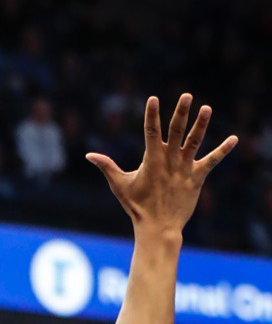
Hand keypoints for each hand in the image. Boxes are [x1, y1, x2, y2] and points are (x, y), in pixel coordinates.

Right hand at [87, 93, 236, 236]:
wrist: (158, 227)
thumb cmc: (137, 206)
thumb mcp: (119, 185)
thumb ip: (107, 166)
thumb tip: (89, 155)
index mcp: (152, 160)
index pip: (151, 132)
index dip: (151, 115)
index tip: (153, 99)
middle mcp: (169, 161)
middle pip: (176, 131)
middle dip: (181, 113)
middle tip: (186, 95)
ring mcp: (184, 169)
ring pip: (194, 142)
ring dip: (201, 124)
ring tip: (207, 108)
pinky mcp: (197, 178)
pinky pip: (212, 161)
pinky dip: (223, 150)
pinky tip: (234, 139)